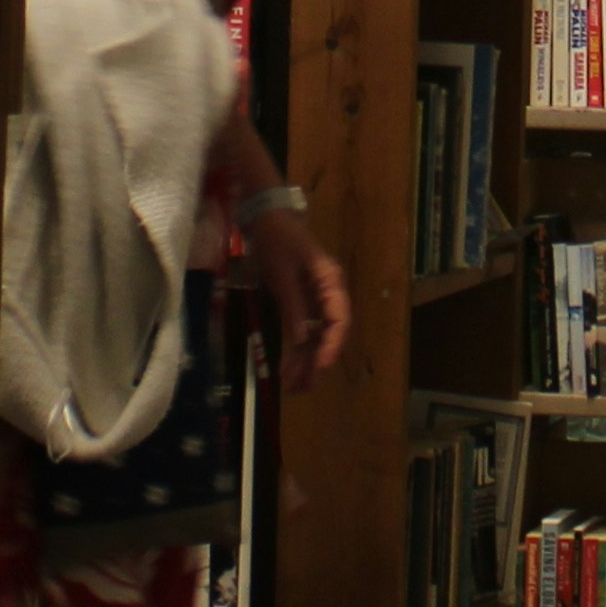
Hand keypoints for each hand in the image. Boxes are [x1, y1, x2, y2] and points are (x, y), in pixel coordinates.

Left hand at [248, 207, 352, 390]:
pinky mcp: (300, 303)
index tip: (322, 366)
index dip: (332, 345)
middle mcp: (328, 294)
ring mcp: (314, 300)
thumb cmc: (278, 239)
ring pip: (315, 337)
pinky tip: (287, 371)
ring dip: (305, 362)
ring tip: (294, 388)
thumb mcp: (283, 273)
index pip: (339, 319)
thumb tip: (302, 340)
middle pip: (328, 334)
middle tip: (305, 388)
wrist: (266, 218)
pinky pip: (301, 331)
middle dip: (317, 362)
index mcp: (331, 282)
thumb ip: (294, 306)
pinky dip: (295, 351)